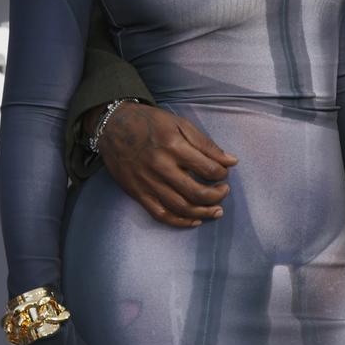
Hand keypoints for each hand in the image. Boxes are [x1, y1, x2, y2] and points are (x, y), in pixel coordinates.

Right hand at [91, 101, 237, 227]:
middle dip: (217, 195)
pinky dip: (180, 222)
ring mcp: (148, 182)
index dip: (222, 173)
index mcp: (173, 146)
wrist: (113, 126)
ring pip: (181, 207)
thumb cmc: (150, 123)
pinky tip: (194, 220)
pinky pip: (161, 214)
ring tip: (217, 210)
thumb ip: (206, 144)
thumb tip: (232, 161)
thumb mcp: (179, 124)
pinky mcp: (138, 193)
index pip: (207, 168)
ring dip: (203, 212)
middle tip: (225, 191)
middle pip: (196, 192)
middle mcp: (160, 166)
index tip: (224, 172)